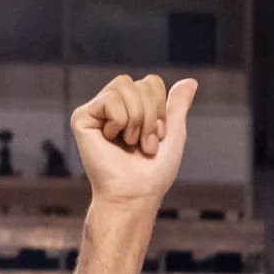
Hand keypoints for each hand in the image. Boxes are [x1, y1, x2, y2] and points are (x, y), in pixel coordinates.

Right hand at [71, 73, 197, 206]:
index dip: (161, 108)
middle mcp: (112, 107)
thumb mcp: (173, 133)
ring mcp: (96, 111)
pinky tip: (110, 140)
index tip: (157, 136)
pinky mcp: (82, 118)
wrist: (135, 193)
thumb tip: (191, 80)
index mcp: (131, 108)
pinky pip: (110, 99)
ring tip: (130, 143)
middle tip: (143, 144)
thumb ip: (178, 105)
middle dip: (150, 115)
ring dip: (137, 119)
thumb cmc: (153, 171)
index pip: (151, 82)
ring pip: (124, 85)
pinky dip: (120, 121)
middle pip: (140, 83)